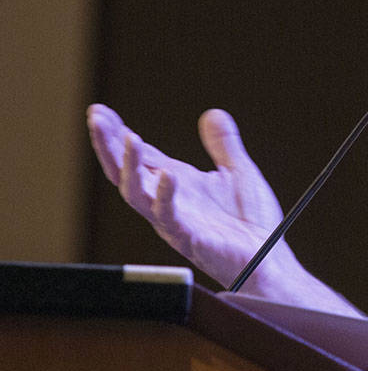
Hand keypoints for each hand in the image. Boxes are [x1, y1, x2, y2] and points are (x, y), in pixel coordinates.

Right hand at [87, 103, 290, 289]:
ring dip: (128, 166)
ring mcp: (175, 220)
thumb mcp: (238, 171)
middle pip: (126, 171)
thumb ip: (223, 144)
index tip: (99, 110)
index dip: (118, 133)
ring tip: (128, 138)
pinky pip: (170, 217)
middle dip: (108, 145)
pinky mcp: (190, 238)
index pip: (140, 155)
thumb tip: (213, 113)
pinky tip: (168, 175)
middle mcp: (168, 201)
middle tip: (96, 118)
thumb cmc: (251, 222)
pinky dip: (166, 195)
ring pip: (136, 194)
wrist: (269, 260)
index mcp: (177, 184)